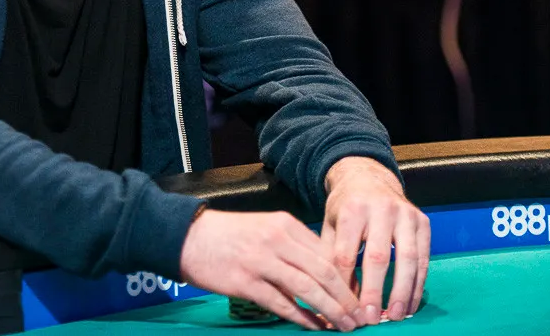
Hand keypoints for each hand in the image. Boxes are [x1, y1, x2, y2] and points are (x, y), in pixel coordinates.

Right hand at [179, 209, 365, 331]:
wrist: (187, 236)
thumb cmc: (228, 235)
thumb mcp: (266, 229)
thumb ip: (294, 248)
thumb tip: (325, 277)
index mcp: (285, 224)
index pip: (328, 253)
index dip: (348, 278)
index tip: (359, 295)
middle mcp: (277, 239)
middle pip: (324, 271)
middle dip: (347, 298)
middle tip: (362, 317)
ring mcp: (261, 261)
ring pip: (308, 288)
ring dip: (332, 310)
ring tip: (345, 326)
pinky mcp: (245, 282)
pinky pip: (282, 304)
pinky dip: (303, 318)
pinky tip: (315, 327)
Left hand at [321, 156, 429, 325]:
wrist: (367, 177)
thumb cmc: (345, 207)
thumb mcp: (329, 224)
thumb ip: (330, 256)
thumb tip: (336, 297)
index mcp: (351, 210)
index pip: (346, 253)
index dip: (346, 283)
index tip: (345, 308)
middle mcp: (380, 209)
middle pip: (378, 257)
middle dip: (374, 291)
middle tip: (370, 319)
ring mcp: (405, 214)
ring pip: (407, 259)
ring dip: (402, 292)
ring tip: (395, 316)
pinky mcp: (423, 221)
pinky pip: (423, 258)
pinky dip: (418, 284)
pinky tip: (410, 303)